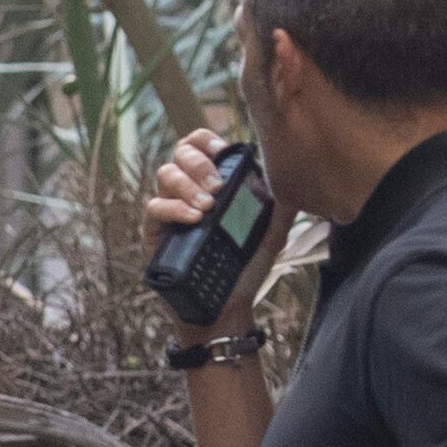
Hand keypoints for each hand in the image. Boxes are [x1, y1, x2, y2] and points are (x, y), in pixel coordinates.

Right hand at [146, 128, 263, 336]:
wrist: (227, 306)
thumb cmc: (246, 268)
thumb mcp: (272, 231)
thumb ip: (280, 203)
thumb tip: (292, 175)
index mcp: (212, 183)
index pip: (199, 145)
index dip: (206, 140)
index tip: (222, 151)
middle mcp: (188, 191)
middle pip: (179, 154)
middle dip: (199, 164)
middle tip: (218, 187)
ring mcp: (169, 210)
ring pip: (164, 175)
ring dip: (187, 185)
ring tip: (208, 207)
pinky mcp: (155, 232)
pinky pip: (154, 208)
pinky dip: (174, 209)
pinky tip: (195, 219)